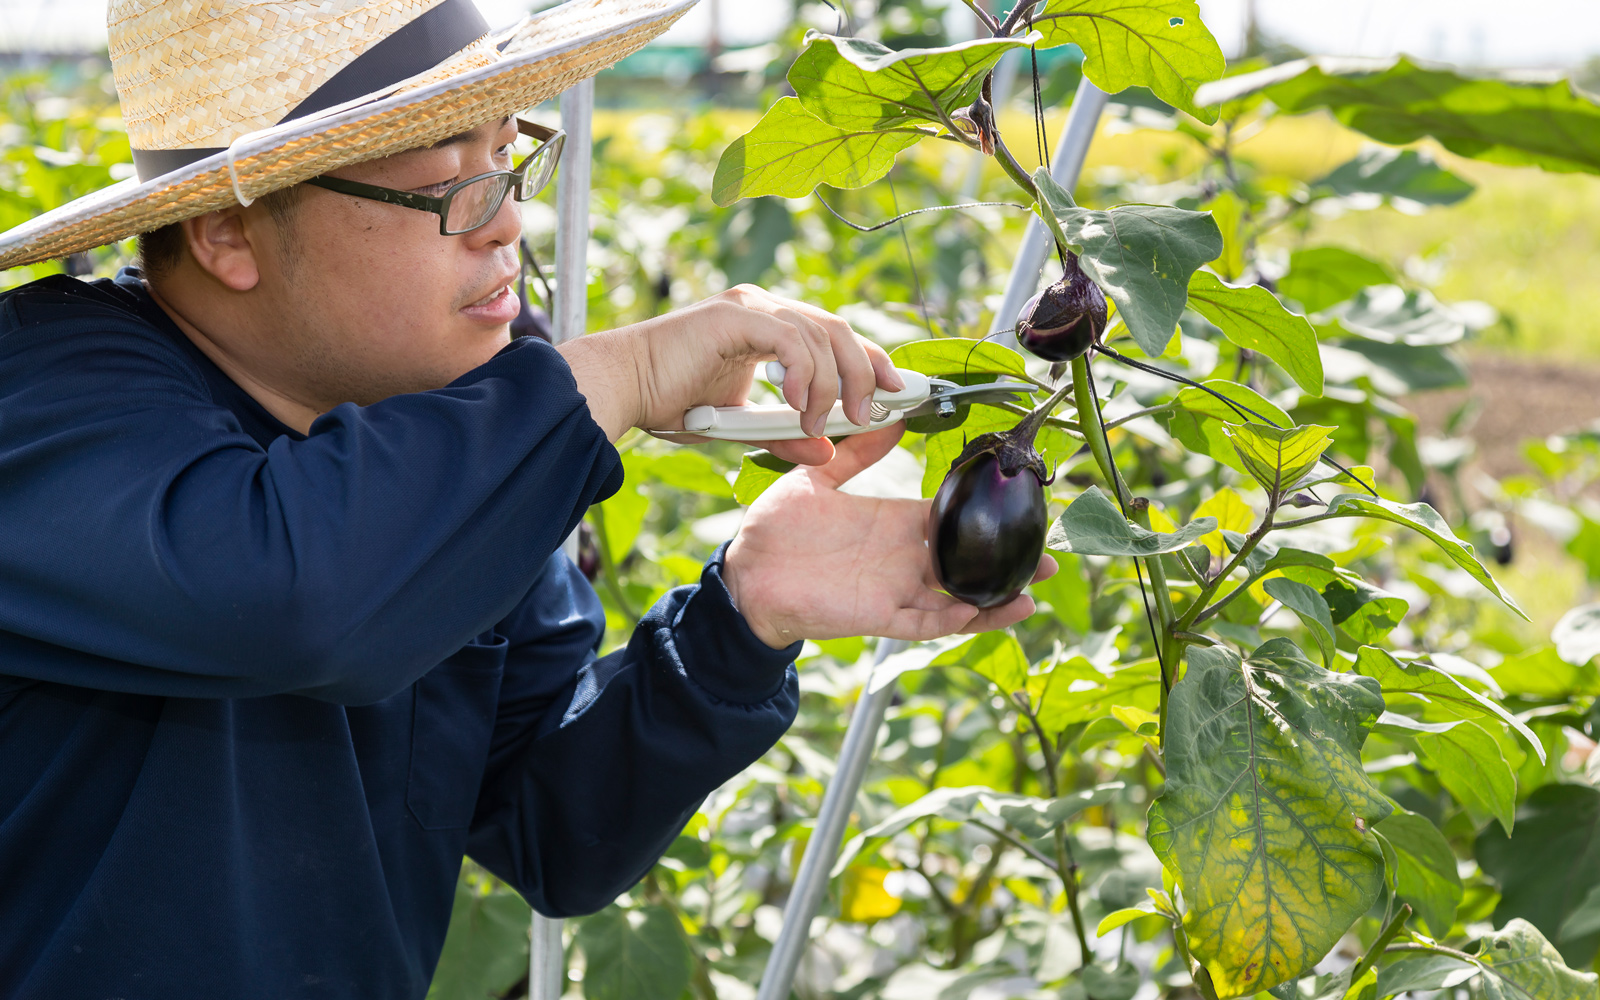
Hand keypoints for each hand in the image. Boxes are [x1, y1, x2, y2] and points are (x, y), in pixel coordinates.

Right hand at [561, 285, 900, 465]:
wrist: (622, 388)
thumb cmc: (671, 403)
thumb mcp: (741, 427)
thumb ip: (784, 434)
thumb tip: (828, 450)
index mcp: (768, 325)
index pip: (834, 336)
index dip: (870, 361)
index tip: (895, 394)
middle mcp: (763, 307)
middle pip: (838, 329)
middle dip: (865, 370)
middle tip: (871, 412)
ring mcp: (750, 307)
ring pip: (820, 334)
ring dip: (832, 383)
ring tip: (822, 421)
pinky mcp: (735, 315)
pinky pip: (790, 338)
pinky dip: (804, 373)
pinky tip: (797, 405)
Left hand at [723, 425, 1056, 646]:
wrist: (744, 572)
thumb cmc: (775, 530)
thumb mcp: (817, 477)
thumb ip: (856, 452)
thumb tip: (891, 419)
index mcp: (893, 524)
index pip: (950, 520)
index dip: (984, 515)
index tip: (1020, 507)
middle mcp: (901, 558)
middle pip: (966, 561)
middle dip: (1007, 561)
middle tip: (1049, 555)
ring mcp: (893, 589)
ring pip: (956, 598)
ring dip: (993, 598)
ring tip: (1032, 591)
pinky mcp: (877, 616)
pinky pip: (924, 623)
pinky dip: (954, 620)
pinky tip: (982, 610)